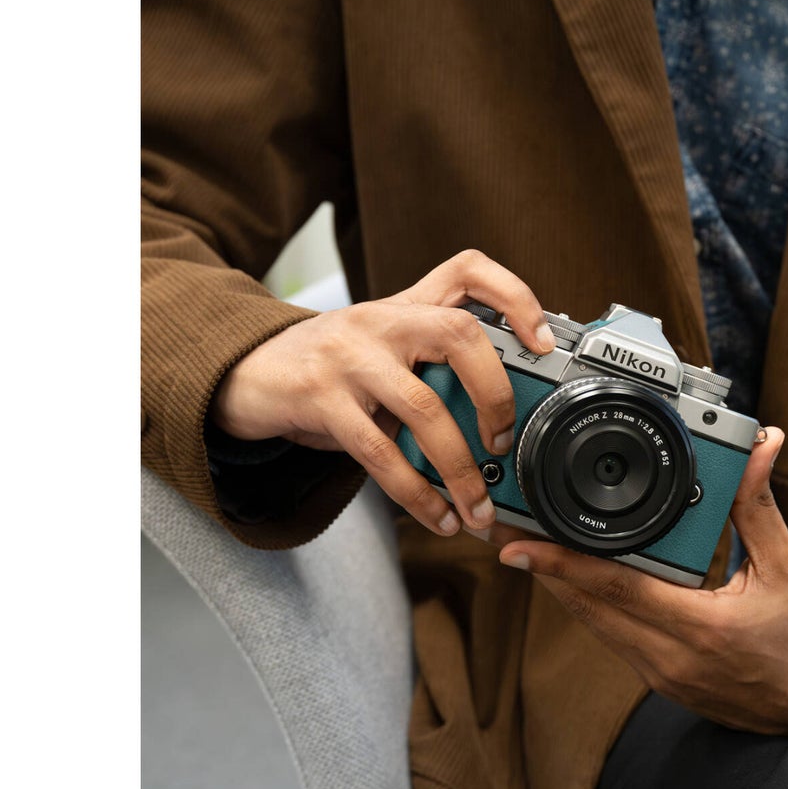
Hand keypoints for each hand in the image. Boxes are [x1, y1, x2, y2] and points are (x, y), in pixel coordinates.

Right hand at [211, 249, 555, 536]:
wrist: (245, 375)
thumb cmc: (328, 369)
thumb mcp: (383, 351)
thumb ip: (432, 369)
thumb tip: (502, 430)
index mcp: (404, 305)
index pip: (468, 271)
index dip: (514, 298)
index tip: (542, 342)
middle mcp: (380, 320)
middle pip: (459, 333)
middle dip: (495, 393)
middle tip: (504, 440)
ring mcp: (349, 356)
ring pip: (424, 408)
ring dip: (459, 468)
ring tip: (477, 508)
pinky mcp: (320, 399)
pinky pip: (380, 452)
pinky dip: (416, 494)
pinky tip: (437, 517)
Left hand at [487, 427, 787, 733]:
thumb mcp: (787, 567)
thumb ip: (759, 507)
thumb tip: (760, 448)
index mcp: (702, 628)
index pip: (617, 590)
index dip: (564, 565)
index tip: (519, 545)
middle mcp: (670, 656)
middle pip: (588, 607)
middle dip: (543, 567)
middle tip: (502, 528)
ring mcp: (658, 672)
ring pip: (592, 624)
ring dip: (557, 585)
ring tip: (522, 544)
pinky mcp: (656, 678)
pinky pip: (608, 635)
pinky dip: (585, 603)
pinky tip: (568, 576)